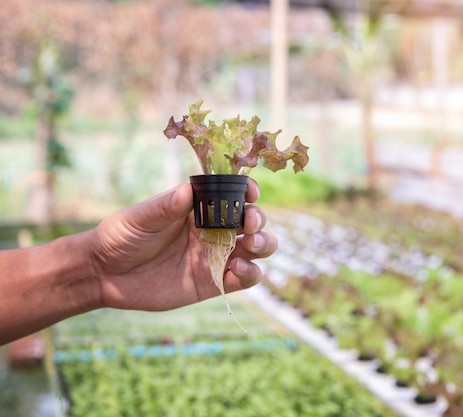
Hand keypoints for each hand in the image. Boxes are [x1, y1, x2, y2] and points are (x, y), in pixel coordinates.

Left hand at [90, 179, 276, 310]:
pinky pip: (244, 279)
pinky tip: (239, 268)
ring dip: (264, 244)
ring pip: (256, 249)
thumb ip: (166, 206)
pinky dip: (251, 273)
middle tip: (249, 224)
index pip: (232, 195)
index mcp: (198, 209)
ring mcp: (215, 257)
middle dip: (258, 219)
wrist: (104, 274)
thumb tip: (188, 188)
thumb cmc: (121, 237)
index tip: (251, 192)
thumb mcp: (140, 218)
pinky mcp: (213, 283)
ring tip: (250, 245)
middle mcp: (212, 230)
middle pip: (251, 221)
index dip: (247, 191)